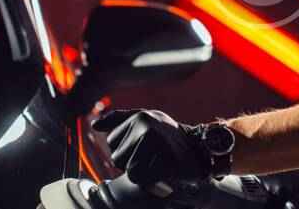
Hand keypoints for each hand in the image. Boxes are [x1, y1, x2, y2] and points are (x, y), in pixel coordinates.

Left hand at [91, 109, 209, 185]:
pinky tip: (165, 173)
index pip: (112, 142)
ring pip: (129, 170)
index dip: (127, 150)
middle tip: (155, 156)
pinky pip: (143, 180)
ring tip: (159, 163)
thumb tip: (95, 125)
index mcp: (140, 115)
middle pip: (117, 158)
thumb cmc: (170, 139)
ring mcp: (156, 141)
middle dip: (133, 162)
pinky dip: (153, 182)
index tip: (147, 146)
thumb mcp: (147, 121)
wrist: (203, 152)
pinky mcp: (165, 159)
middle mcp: (146, 124)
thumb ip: (120, 120)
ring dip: (143, 173)